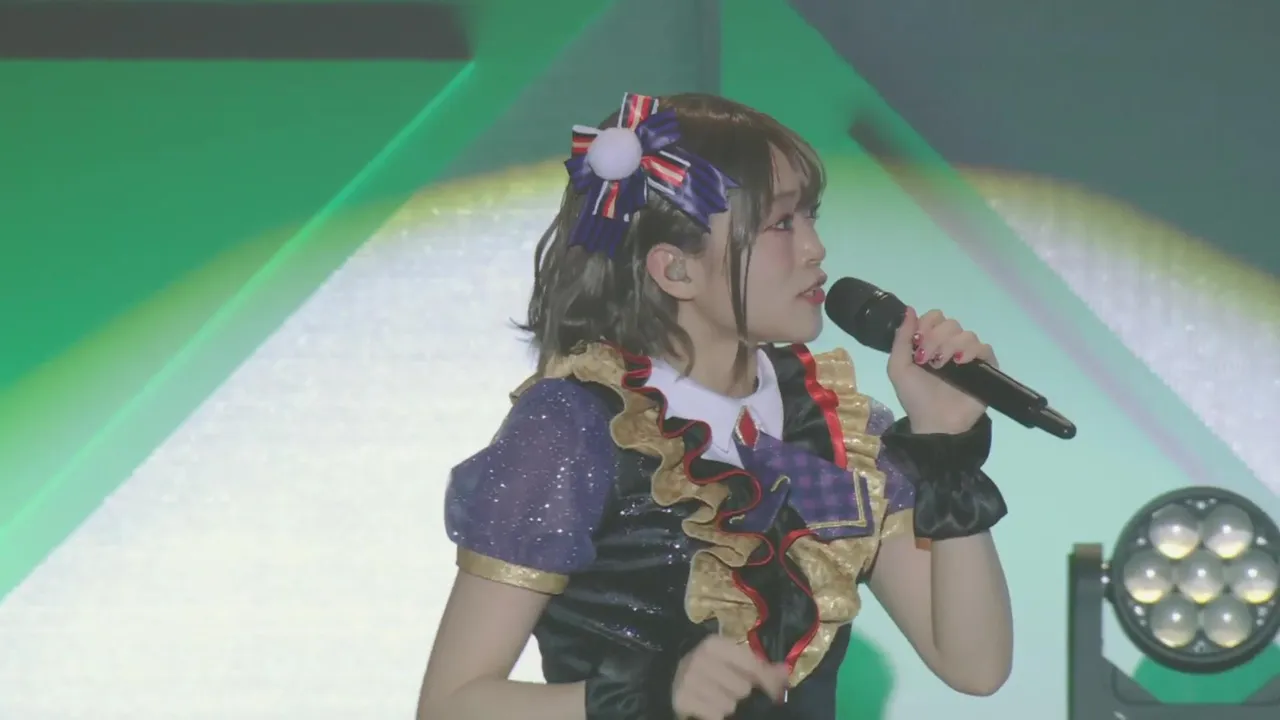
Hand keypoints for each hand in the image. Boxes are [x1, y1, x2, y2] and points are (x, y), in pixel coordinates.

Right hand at [671, 635, 788, 719]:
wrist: (676, 683)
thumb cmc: (712, 672)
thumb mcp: (735, 664)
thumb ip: (762, 668)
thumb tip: (785, 671)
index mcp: (714, 644)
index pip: (751, 664)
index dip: (766, 681)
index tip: (774, 693)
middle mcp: (698, 658)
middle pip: (742, 688)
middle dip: (740, 694)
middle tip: (731, 691)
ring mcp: (687, 679)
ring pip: (729, 705)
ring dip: (728, 707)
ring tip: (718, 700)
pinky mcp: (681, 699)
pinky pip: (714, 716)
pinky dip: (715, 716)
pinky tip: (708, 709)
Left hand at [888, 307, 995, 434]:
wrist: (935, 423)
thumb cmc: (915, 397)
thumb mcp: (898, 367)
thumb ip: (901, 338)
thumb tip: (910, 309)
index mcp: (930, 344)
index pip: (935, 317)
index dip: (927, 324)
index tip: (917, 341)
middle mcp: (950, 347)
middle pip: (950, 323)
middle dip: (936, 337)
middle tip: (927, 358)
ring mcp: (969, 357)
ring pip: (967, 333)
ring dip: (950, 345)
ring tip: (941, 364)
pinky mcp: (985, 368)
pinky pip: (984, 347)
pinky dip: (972, 350)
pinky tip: (960, 362)